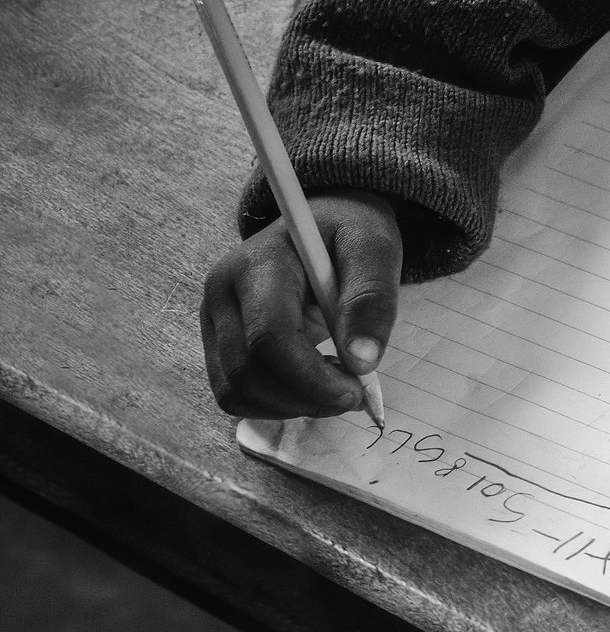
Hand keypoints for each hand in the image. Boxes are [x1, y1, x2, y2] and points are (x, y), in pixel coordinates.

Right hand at [200, 188, 401, 417]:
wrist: (317, 226)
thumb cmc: (346, 234)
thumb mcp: (373, 248)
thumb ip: (371, 299)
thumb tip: (361, 362)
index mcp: (254, 266)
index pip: (268, 338)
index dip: (312, 378)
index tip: (356, 391)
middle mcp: (220, 294)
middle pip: (247, 372)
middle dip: (306, 397)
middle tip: (353, 393)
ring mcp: (213, 321)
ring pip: (236, 391)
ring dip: (291, 406)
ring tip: (333, 383)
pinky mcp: (218, 343)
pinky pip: (235, 394)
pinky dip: (276, 403)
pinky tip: (309, 383)